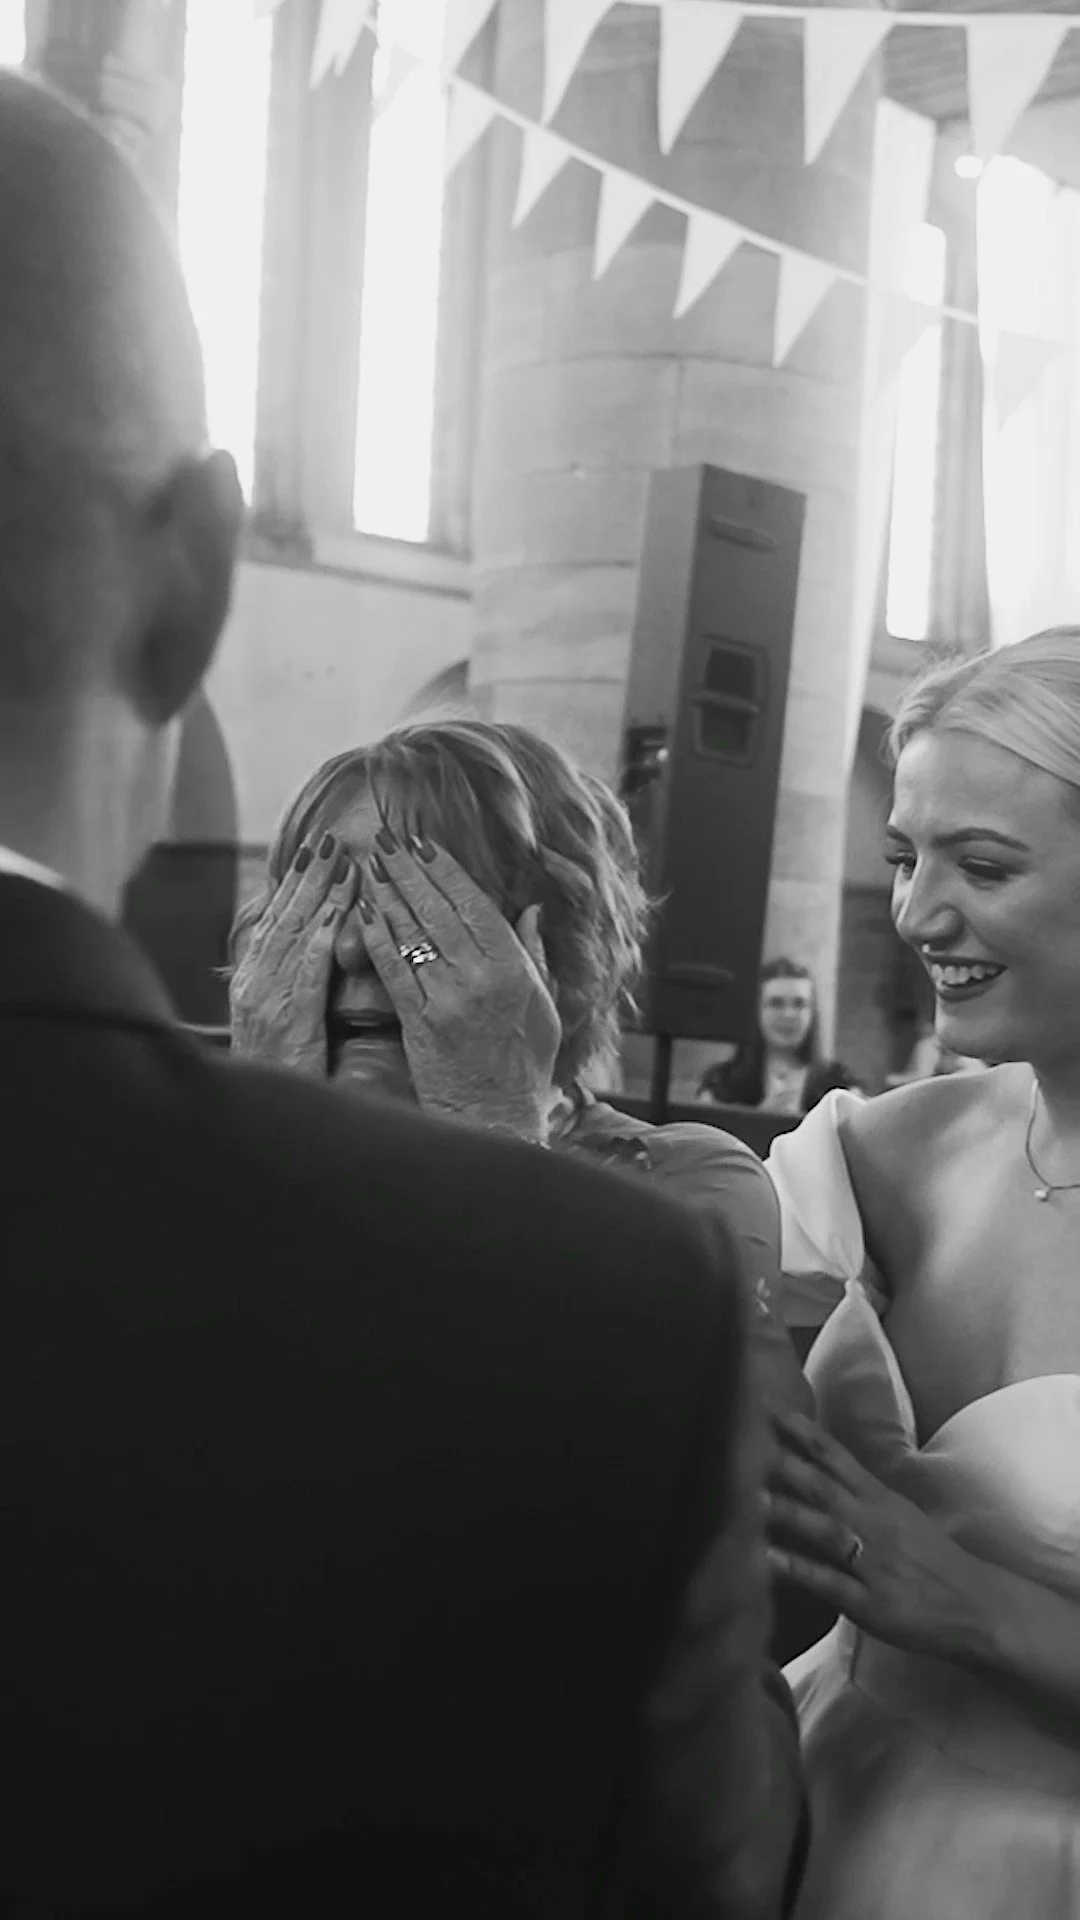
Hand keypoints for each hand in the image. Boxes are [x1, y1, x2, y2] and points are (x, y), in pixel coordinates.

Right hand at [229, 834, 357, 1073]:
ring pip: (296, 933)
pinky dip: (326, 933)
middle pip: (282, 917)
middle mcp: (252, 983)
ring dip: (321, 892)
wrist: (258, 1124)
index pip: (272, 922)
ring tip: (342, 859)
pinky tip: (343, 909)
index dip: (292, 885)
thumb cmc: (277, 1079)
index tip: (311, 852)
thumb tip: (309, 960)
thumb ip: (288, 992)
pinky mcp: (290, 1019)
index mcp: (248, 983)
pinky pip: (310, 968)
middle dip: (308, 875)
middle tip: (330, 839)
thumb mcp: (277, 1029)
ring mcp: (267, 999)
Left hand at [355, 826, 560, 1140]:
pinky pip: (393, 971)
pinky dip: (376, 937)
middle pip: (438, 911)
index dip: (446, 871)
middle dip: (409, 871)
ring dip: (387, 894)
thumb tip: (531, 908)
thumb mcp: (543, 1005)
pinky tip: (362, 913)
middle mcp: (480, 980)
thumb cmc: (523, 1065)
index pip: (476, 905)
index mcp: (514, 970)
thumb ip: (535, 954)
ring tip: (370, 865)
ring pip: (411, 934)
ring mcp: (447, 1000)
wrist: (498, 1117)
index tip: (425, 844)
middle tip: (387, 840)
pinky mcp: (419, 1023)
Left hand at [765, 1407, 985, 1661]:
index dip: (800, 1431)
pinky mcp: (871, 1602)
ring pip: (824, 1530)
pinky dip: (798, 1570)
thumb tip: (812, 1468)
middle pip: (824, 1486)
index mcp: (880, 1499)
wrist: (978, 1607)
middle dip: (785, 1463)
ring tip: (750, 1497)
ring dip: (788, 1512)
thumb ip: (857, 1493)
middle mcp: (874, 1523)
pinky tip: (767, 1560)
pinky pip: (829, 1582)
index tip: (766, 1407)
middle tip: (746, 1440)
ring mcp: (873, 1562)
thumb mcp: (897, 1514)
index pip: (835, 1456)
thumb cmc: (930, 1559)